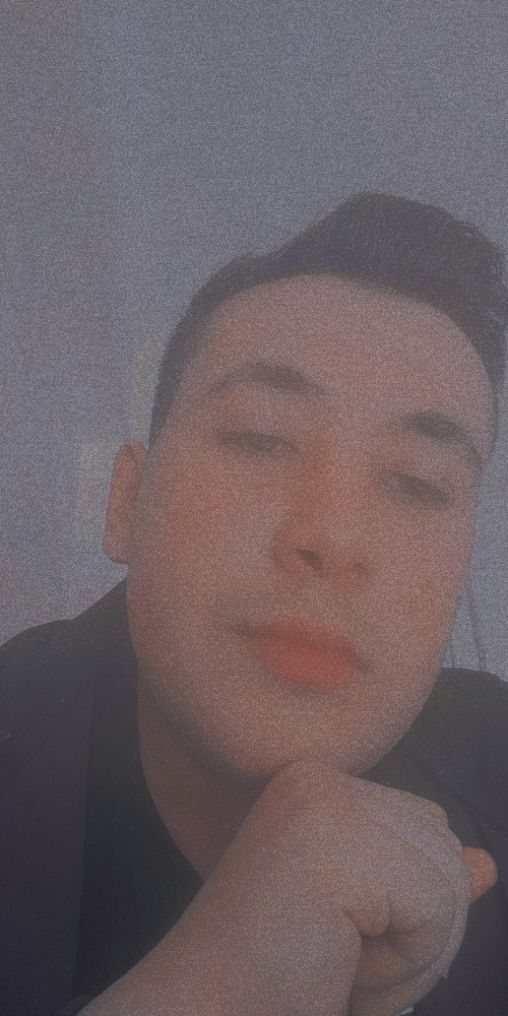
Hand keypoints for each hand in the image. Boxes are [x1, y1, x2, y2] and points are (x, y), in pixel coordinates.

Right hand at [80, 758, 496, 1015]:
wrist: (205, 1014)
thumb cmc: (277, 979)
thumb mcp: (365, 923)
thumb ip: (422, 885)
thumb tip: (486, 863)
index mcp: (316, 786)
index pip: (429, 829)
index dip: (405, 907)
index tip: (333, 936)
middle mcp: (319, 778)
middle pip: (445, 846)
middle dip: (415, 926)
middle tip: (333, 953)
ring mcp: (324, 803)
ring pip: (451, 877)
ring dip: (410, 951)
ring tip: (333, 960)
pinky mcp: (335, 846)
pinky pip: (438, 908)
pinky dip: (403, 964)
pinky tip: (336, 965)